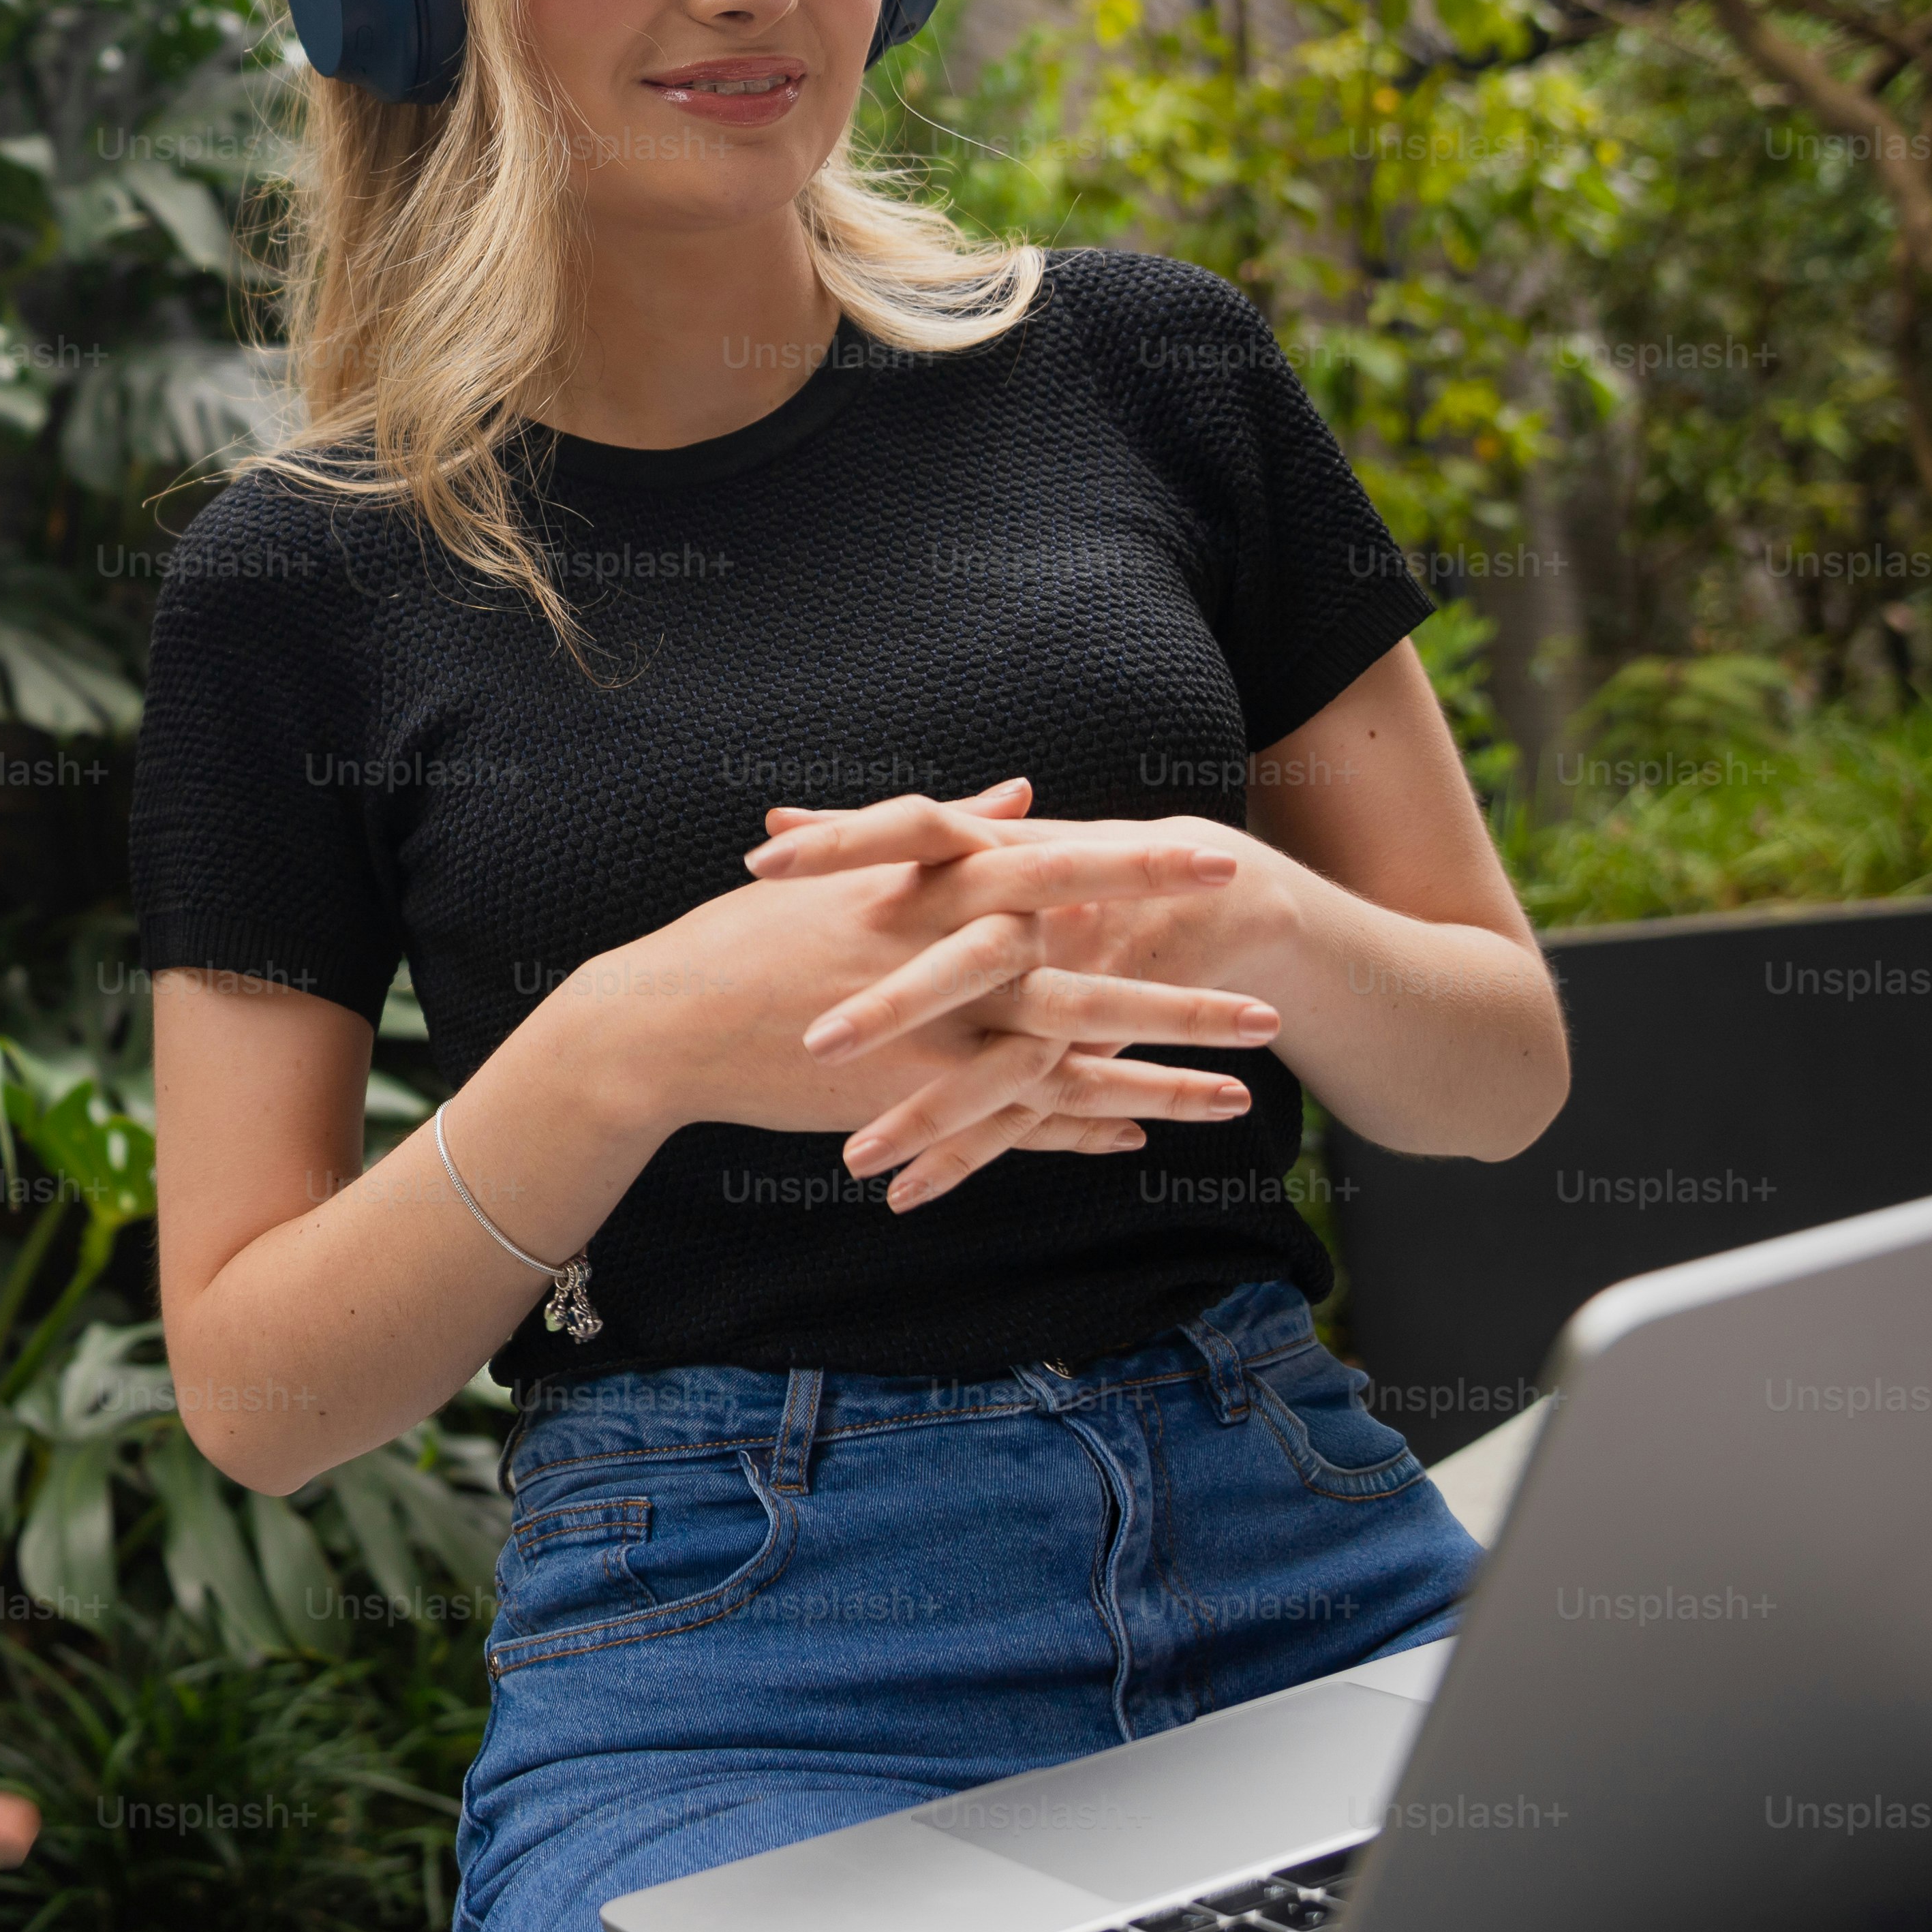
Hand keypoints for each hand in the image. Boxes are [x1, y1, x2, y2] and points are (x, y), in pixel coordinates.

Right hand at [553, 780, 1278, 1204]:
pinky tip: (1137, 1139)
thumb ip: (942, 830)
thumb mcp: (842, 870)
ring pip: (1067, 1065)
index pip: (1055, 871)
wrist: (661, 1022)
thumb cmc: (741, 936)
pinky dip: (1077, 1130)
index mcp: (926, 892)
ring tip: (1241, 1100)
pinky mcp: (906, 1099)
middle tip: (1270, 1011)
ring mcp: (925, 1039)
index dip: (1138, 872)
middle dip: (1183, 996)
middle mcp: (939, 964)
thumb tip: (1021, 793)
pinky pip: (1012, 1121)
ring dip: (1156, 1082)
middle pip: (1085, 981)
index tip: (1213, 863)